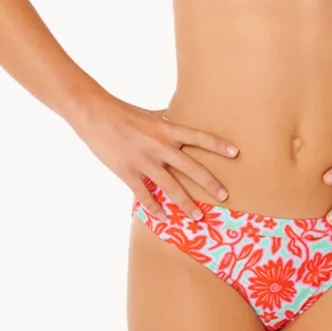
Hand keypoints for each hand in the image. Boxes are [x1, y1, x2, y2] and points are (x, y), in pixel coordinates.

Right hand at [71, 95, 238, 221]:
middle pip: (191, 167)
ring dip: (186, 204)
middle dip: (209, 184)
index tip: (236, 153)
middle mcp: (160, 145)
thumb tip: (180, 116)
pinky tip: (163, 218)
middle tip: (225, 196)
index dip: (218, 145)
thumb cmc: (125, 112)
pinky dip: (154, 208)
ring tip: (198, 217)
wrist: (96, 114)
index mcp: (167, 129)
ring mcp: (144, 160)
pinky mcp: (127, 172)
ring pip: (170, 187)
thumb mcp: (152, 114)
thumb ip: (168, 119)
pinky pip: (144, 195)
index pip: (199, 137)